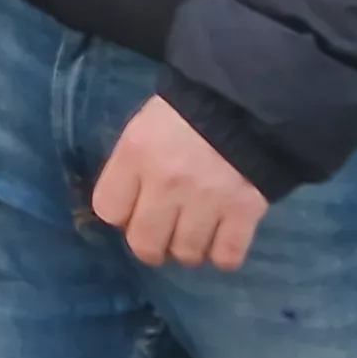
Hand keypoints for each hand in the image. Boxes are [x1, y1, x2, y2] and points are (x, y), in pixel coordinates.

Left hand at [89, 97, 267, 269]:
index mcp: (137, 153)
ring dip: (189, 248)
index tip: (134, 208)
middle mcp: (167, 182)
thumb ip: (131, 167)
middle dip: (152, 244)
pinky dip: (223, 254)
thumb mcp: (146, 126)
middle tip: (164, 231)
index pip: (108, 210)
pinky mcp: (244, 211)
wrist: (248, 100)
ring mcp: (207, 199)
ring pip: (186, 255)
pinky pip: (226, 257)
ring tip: (196, 231)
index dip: (120, 214)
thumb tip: (125, 210)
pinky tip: (222, 238)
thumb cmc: (188, 111)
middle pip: (144, 245)